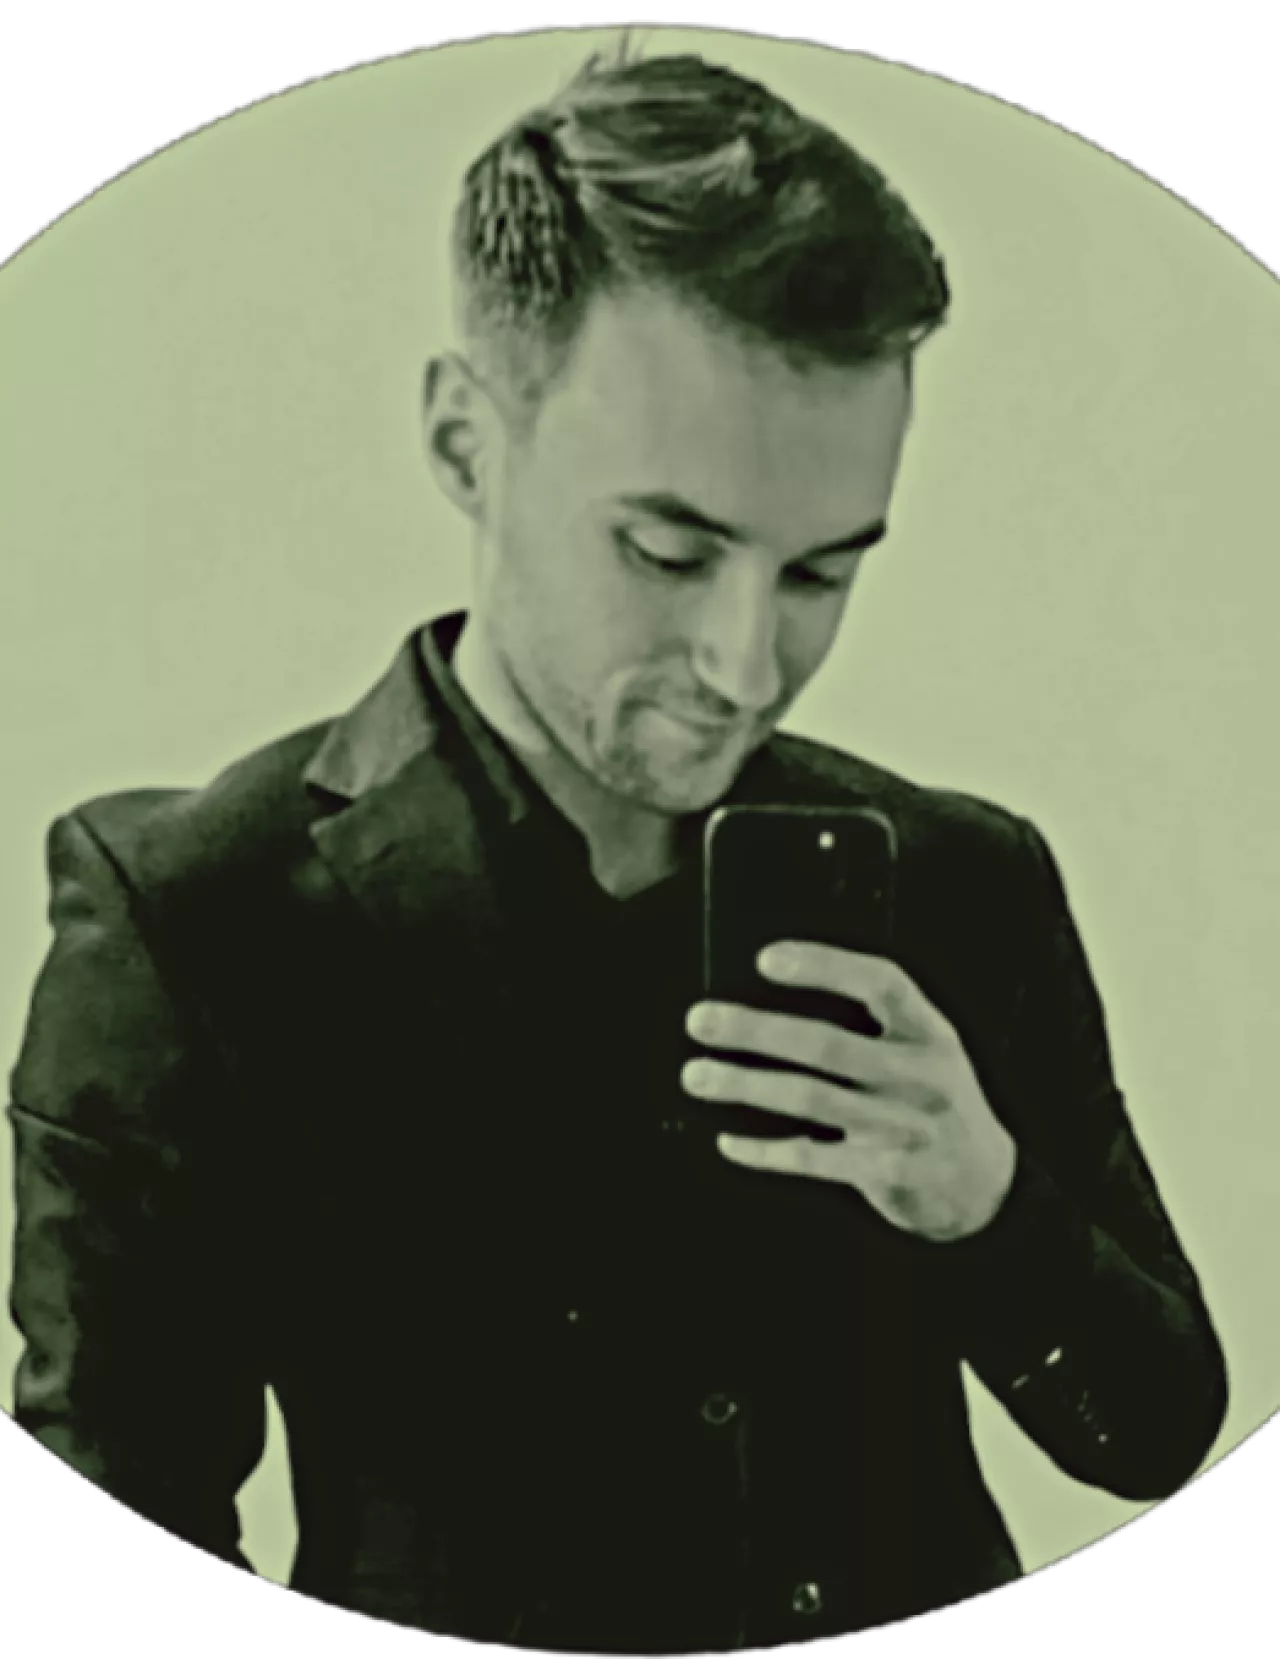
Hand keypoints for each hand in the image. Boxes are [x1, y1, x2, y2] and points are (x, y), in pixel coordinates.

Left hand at [682, 941, 1017, 1242]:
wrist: (984, 1183)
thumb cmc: (930, 1095)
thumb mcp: (924, 1047)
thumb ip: (871, 1022)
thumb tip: (771, 991)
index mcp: (930, 1030)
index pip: (881, 982)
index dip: (824, 965)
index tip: (764, 958)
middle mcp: (922, 1074)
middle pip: (827, 1043)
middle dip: (756, 1029)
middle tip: (698, 1019)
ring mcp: (906, 1126)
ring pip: (810, 1098)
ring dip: (744, 1085)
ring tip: (695, 1075)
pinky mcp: (889, 1173)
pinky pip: (813, 1159)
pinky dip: (765, 1152)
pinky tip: (728, 1141)